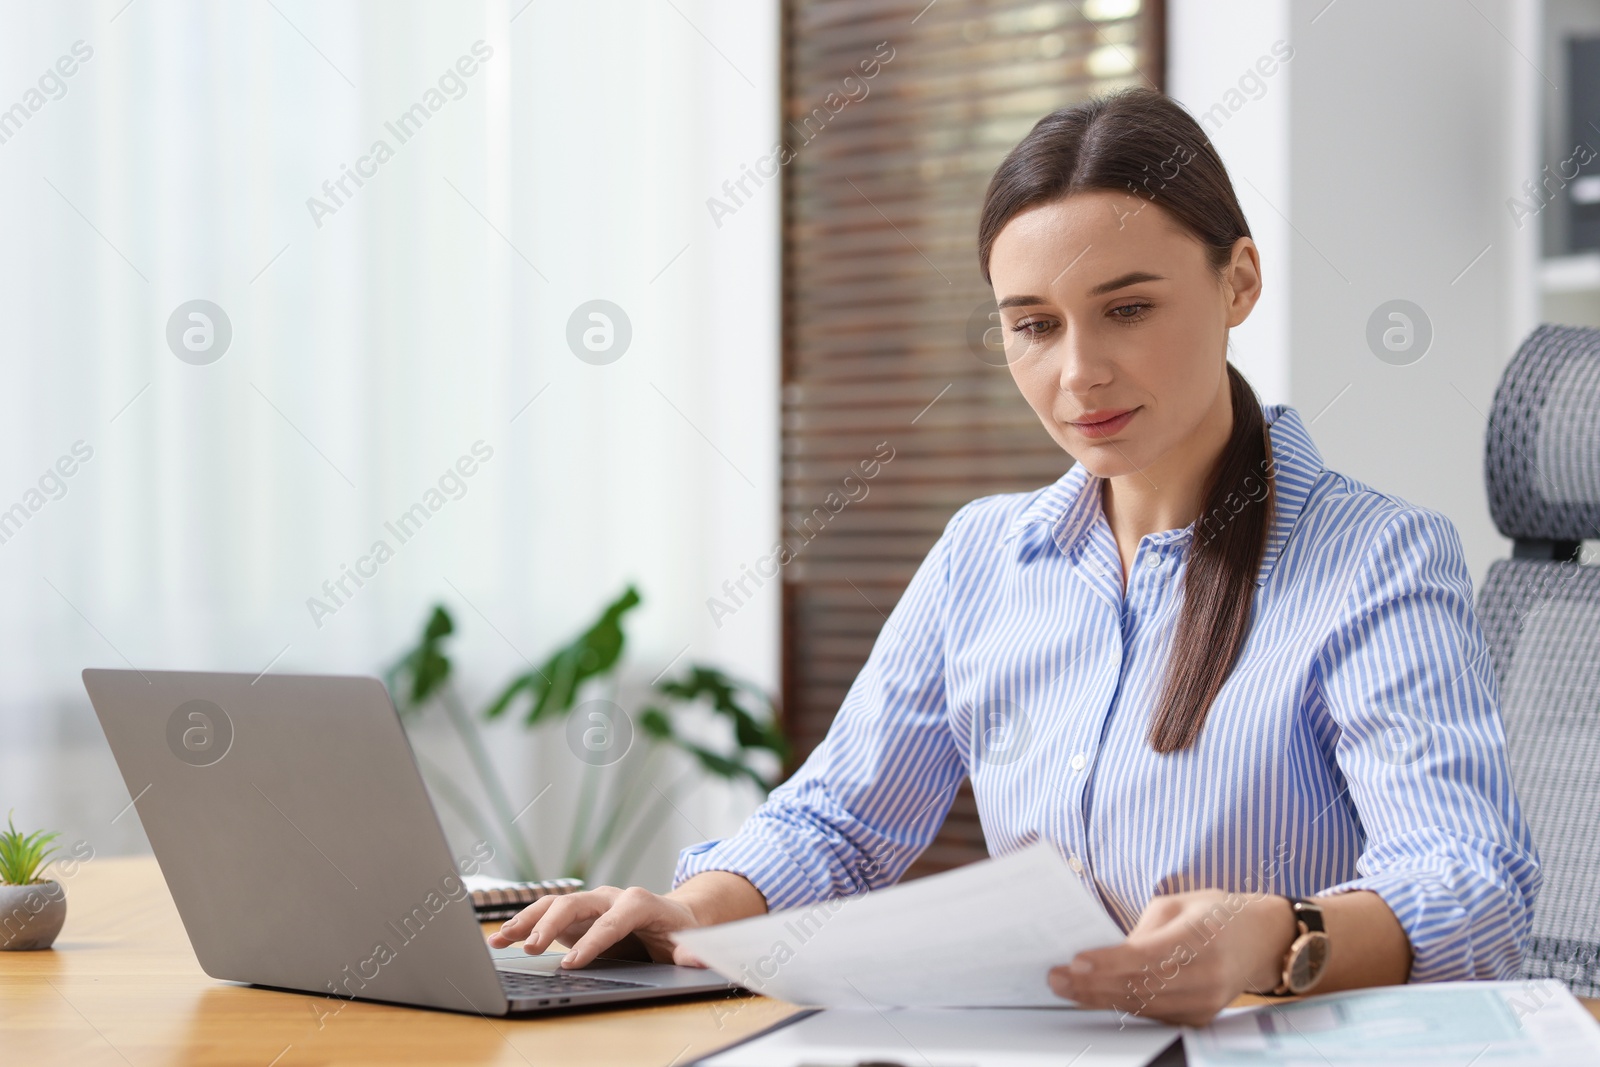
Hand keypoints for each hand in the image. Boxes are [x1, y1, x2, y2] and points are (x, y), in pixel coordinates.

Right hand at [485, 886, 708, 968]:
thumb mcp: (689, 942)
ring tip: (502, 939)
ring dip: (527, 921)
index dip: (592, 941)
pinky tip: (500, 938)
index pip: (612, 920)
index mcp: (638, 902)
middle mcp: (610, 897)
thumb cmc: (680, 931)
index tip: (573, 964)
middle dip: (552, 925)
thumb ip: (691, 952)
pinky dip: (522, 925)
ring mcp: (590, 904)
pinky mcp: (576, 915)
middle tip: (532, 949)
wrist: (675, 917)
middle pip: (575, 903)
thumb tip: (698, 958)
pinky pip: (545, 915)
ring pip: (554, 905)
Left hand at [1047, 890, 1294, 1025]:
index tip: (1075, 961)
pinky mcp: (1200, 1017)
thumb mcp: (1178, 905)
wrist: (1262, 940)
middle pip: (1139, 987)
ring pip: (1142, 1006)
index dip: (1108, 963)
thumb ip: (1142, 930)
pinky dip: (1120, 1006)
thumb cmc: (1214, 914)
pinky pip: (1152, 1014)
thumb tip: (1104, 954)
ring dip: (1099, 999)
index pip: (1146, 957)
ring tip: (1066, 988)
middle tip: (1056, 979)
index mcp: (1201, 938)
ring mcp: (1206, 1003)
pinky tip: (1094, 997)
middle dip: (1092, 985)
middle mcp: (1207, 976)